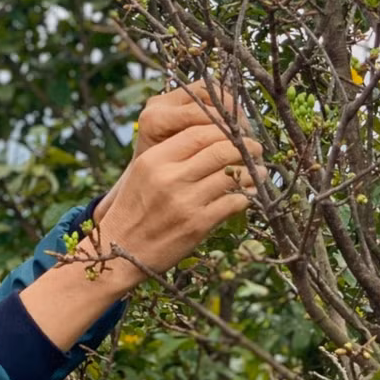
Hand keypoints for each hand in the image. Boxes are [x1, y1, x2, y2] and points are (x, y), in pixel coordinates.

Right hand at [94, 78, 254, 222]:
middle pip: (219, 149)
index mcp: (155, 160)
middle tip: (255, 147)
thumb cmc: (134, 209)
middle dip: (244, 146)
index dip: (223, 129)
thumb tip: (212, 137)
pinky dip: (247, 195)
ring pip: (231, 173)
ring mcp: (185, 201)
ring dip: (251, 170)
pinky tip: (250, 193)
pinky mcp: (198, 224)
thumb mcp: (143, 173)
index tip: (236, 131)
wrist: (121, 250)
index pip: (198, 132)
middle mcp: (170, 177)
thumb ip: (171, 154)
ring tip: (258, 170)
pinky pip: (234, 202)